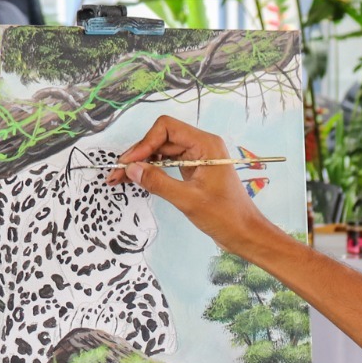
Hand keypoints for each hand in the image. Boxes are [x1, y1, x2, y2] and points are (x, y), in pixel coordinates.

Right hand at [112, 115, 277, 254]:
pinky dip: (152, 172)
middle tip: (116, 173)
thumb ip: (159, 182)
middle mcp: (201, 146)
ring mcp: (197, 158)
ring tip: (120, 179)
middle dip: (138, 155)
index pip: (166, 128)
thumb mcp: (188, 200)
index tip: (129, 163)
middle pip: (161, 139)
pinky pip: (168, 165)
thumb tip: (131, 169)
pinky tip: (136, 180)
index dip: (144, 143)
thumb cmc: (226, 217)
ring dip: (141, 164)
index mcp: (206, 144)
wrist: (245, 234)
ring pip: (162, 153)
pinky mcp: (194, 171)